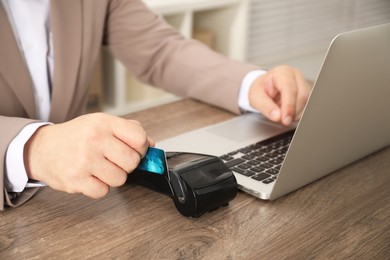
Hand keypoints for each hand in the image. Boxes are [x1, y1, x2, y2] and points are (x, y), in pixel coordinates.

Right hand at [24, 113, 153, 198]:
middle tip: (115, 160)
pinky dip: (99, 187)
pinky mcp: (76, 180)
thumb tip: (151, 144)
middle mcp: (94, 140)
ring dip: (113, 177)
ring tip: (100, 168)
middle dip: (127, 164)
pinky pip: (103, 191)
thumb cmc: (76, 136)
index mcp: (103, 123)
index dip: (142, 148)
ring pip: (120, 179)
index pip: (139, 137)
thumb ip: (128, 130)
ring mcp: (84, 161)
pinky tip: (91, 177)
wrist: (42, 148)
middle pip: (132, 161)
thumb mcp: (101, 123)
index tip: (136, 150)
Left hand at [249, 65, 311, 124]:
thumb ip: (266, 107)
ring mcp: (304, 84)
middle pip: (302, 96)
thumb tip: (277, 116)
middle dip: (292, 112)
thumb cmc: (261, 90)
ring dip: (296, 113)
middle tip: (282, 120)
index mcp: (282, 73)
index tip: (285, 120)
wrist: (264, 88)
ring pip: (307, 102)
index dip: (289, 106)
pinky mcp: (308, 93)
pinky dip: (298, 114)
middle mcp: (296, 76)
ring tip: (282, 114)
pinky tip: (289, 114)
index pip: (290, 89)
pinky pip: (308, 106)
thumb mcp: (256, 98)